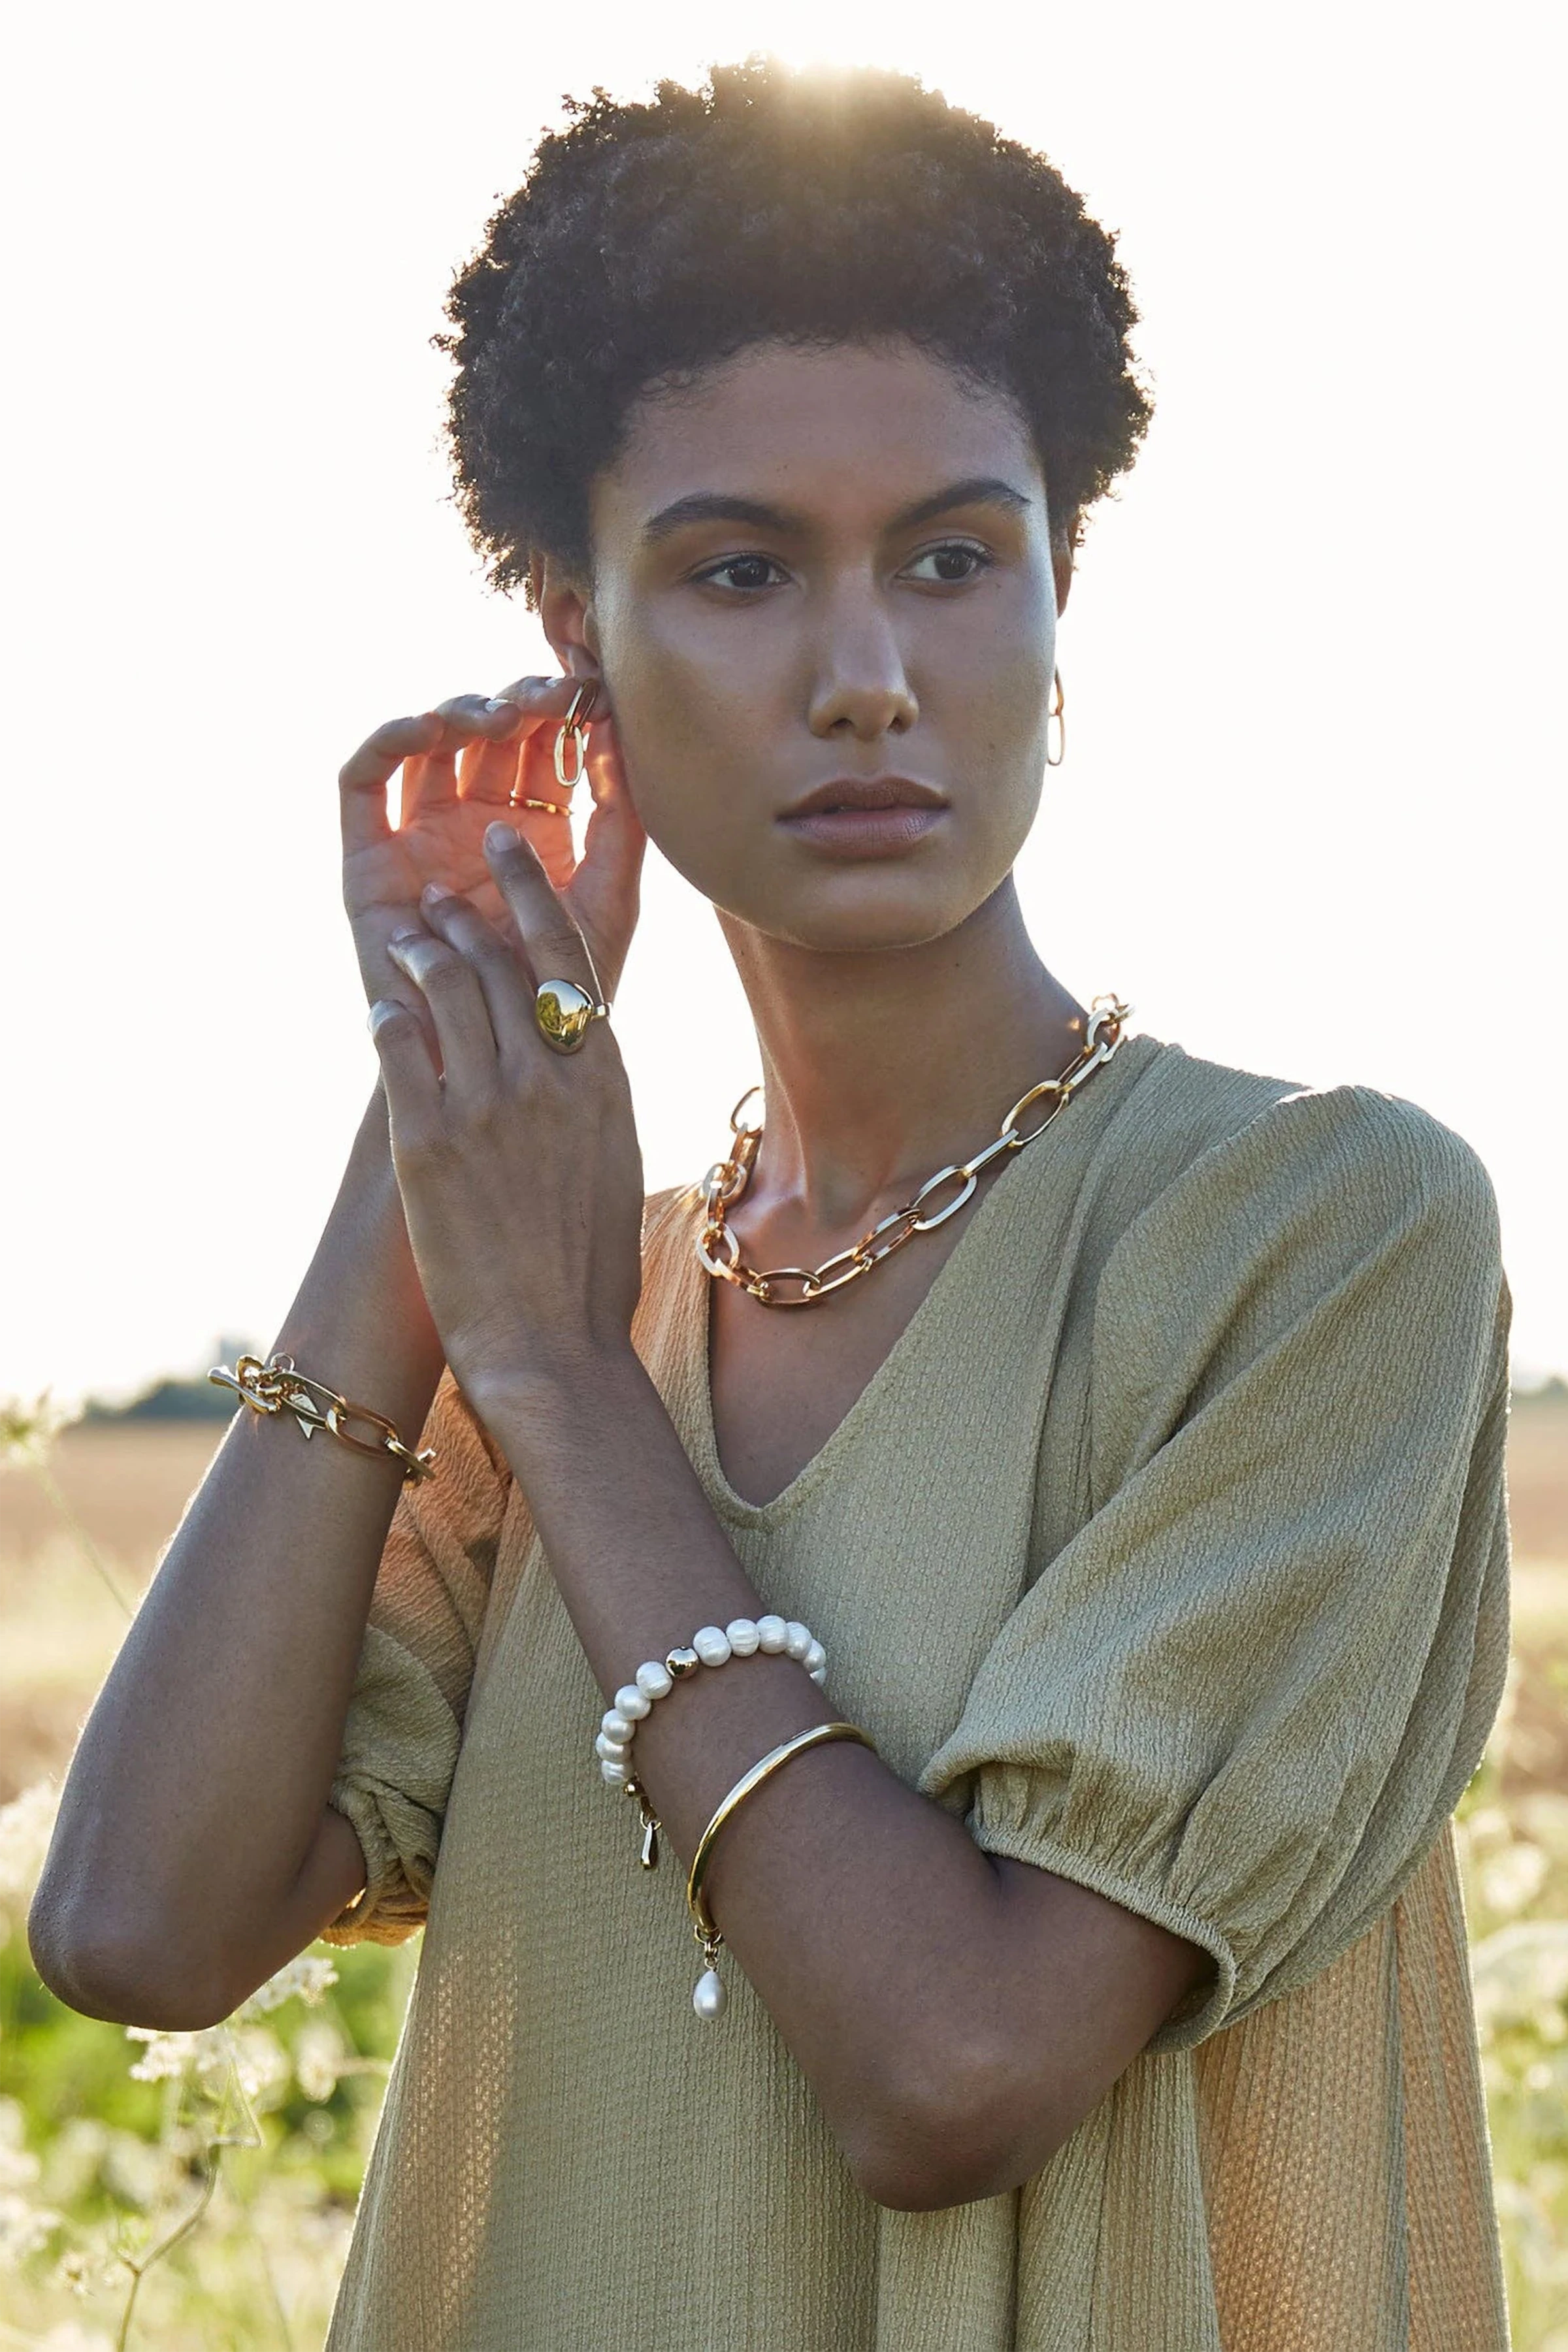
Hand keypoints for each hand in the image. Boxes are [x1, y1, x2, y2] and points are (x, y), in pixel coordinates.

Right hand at [339, 677, 644, 1045]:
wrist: (497, 1067)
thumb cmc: (562, 996)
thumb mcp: (609, 901)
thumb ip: (621, 824)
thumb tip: (617, 731)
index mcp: (533, 833)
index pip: (543, 747)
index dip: (563, 712)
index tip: (594, 692)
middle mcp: (472, 826)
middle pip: (489, 735)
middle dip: (522, 703)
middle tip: (556, 695)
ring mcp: (419, 836)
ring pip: (431, 744)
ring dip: (462, 711)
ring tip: (501, 715)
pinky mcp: (368, 858)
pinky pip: (364, 782)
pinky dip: (388, 740)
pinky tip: (428, 726)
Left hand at [366, 824, 645, 1404]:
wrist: (552, 1347)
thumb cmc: (589, 1270)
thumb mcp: (615, 1162)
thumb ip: (593, 1097)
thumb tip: (579, 1058)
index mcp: (602, 1078)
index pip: (566, 955)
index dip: (532, 889)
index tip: (509, 847)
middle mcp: (548, 1078)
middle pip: (500, 960)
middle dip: (464, 916)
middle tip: (440, 898)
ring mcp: (486, 1105)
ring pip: (446, 990)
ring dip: (421, 955)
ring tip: (405, 944)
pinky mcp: (428, 1140)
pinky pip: (399, 1048)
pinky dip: (388, 1018)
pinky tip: (380, 1010)